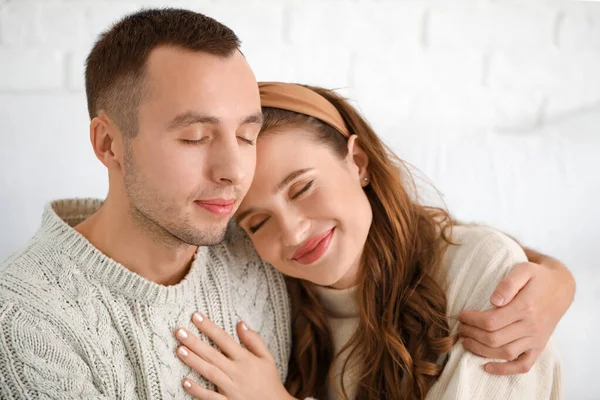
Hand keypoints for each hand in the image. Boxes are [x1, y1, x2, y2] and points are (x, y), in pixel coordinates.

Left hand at [174, 313, 294, 399]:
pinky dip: (198, 390)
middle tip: (179, 331)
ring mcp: (231, 388)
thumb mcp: (267, 358)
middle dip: (195, 342)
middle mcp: (237, 372)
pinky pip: (210, 397)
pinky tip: (185, 382)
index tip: (195, 316)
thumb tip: (240, 323)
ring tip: (179, 350)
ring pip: (209, 372)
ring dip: (193, 361)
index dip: (209, 327)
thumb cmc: (270, 381)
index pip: (224, 339)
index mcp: (246, 359)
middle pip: (212, 354)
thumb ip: (254, 340)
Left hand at [458, 258, 573, 374]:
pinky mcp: (539, 347)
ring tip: (466, 342)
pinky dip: (505, 370)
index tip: (461, 315)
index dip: (471, 320)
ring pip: (505, 353)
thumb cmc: (537, 276)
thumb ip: (508, 284)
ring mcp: (536, 339)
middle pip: (494, 339)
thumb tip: (494, 301)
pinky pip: (523, 365)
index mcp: (525, 307)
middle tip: (460, 328)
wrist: (560, 287)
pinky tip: (487, 367)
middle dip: (471, 334)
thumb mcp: (523, 270)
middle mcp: (531, 326)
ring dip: (480, 351)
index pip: (491, 321)